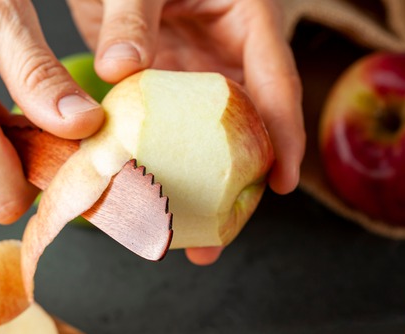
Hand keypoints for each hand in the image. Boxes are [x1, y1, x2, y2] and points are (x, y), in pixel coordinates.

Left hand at [68, 0, 305, 264]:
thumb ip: (132, 15)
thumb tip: (121, 68)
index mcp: (249, 20)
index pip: (277, 82)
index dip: (283, 135)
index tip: (281, 182)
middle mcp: (230, 55)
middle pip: (246, 128)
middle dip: (236, 186)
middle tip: (220, 238)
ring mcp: (197, 73)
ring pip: (207, 139)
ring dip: (196, 187)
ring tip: (183, 239)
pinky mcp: (164, 83)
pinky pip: (167, 131)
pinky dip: (157, 163)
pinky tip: (145, 198)